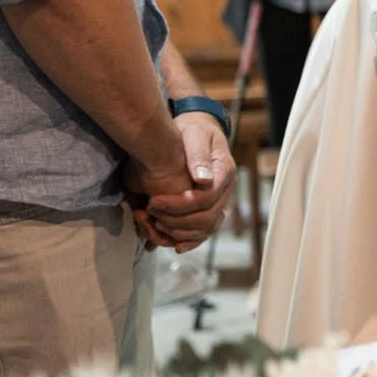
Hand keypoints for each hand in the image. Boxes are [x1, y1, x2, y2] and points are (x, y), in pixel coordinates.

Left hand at [130, 114, 235, 252]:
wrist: (199, 132)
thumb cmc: (194, 131)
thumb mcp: (194, 135)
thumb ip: (198, 155)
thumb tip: (203, 179)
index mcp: (224, 171)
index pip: (206, 198)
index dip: (179, 205)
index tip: (153, 201)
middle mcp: (226, 189)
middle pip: (207, 218)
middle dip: (175, 220)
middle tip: (149, 213)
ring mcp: (220, 201)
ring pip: (207, 229)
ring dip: (179, 232)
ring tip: (154, 224)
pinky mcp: (211, 208)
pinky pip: (205, 232)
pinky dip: (190, 241)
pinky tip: (174, 244)